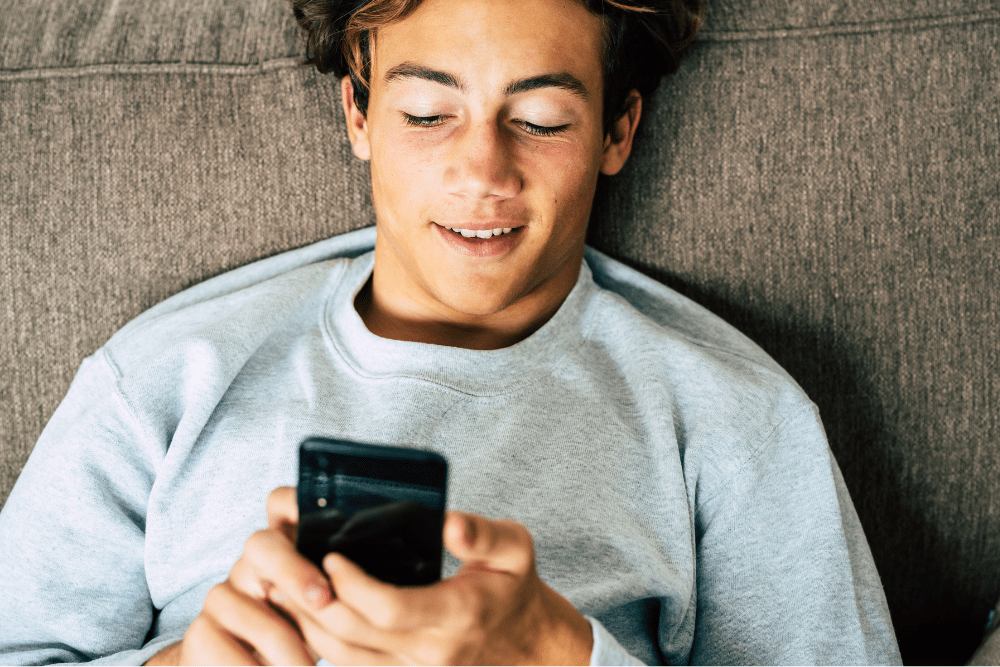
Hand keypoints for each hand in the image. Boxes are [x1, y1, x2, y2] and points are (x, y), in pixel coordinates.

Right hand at [147, 489, 329, 664]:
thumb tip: (366, 586)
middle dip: (294, 571)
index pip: (282, 504)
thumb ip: (339, 591)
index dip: (295, 504)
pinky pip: (218, 647)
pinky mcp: (200, 632)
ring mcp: (222, 595)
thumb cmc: (302, 636)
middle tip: (323, 602)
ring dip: (284, 643)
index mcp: (285, 548)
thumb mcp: (325, 610)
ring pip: (246, 605)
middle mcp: (250, 564)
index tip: (326, 520)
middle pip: (262, 545)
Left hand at [267, 490, 593, 664]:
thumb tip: (450, 524)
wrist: (528, 647)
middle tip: (293, 566)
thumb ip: (484, 534)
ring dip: (310, 625)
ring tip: (289, 587)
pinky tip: (309, 614)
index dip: (352, 584)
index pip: (389, 608)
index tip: (331, 555)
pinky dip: (323, 643)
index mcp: (458, 614)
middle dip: (316, 602)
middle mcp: (431, 651)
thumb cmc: (514, 589)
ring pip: (344, 658)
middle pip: (354, 635)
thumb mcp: (515, 550)